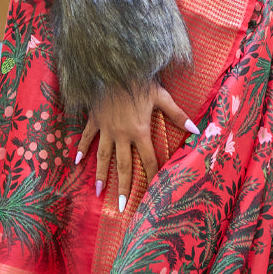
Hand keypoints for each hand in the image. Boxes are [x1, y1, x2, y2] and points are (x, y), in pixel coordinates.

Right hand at [74, 85, 198, 211]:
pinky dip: (80, 148)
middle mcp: (121, 135)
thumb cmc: (140, 81)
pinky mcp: (94, 120)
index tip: (153, 192)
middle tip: (121, 206)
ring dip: (101, 175)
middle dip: (124, 187)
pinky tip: (76, 161)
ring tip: (99, 192)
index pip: (149, 159)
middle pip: (124, 166)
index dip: (153, 175)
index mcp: (139, 131)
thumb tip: (196, 130)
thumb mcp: (161, 96)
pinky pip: (87, 137)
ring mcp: (106, 129)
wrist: (114, 67)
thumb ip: (177, 115)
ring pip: (103, 157)